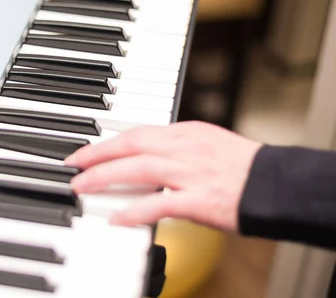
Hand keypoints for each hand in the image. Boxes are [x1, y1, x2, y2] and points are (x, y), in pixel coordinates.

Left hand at [65, 121, 261, 231]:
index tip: (85, 150)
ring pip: (140, 169)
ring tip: (82, 187)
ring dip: (106, 177)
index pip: (136, 132)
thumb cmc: (242, 167)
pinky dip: (136, 210)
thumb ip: (174, 148)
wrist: (276, 184)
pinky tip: (117, 217)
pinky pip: (161, 204)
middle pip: (131, 146)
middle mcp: (185, 148)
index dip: (106, 141)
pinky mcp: (200, 200)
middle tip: (73, 165)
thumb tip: (145, 155)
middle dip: (97, 155)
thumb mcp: (205, 143)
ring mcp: (192, 173)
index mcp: (186, 132)